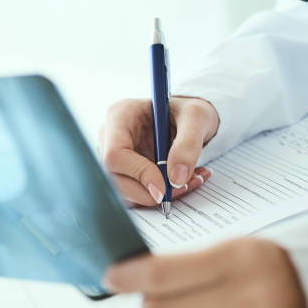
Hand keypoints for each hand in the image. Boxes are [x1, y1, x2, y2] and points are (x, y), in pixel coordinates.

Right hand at [99, 97, 218, 205]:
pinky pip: (136, 195)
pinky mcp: (125, 173)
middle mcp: (111, 137)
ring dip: (156, 196)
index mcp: (120, 116)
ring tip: (188, 182)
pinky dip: (161, 196)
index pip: (114, 154)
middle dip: (147, 192)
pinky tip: (183, 184)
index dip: (138, 174)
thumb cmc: (187, 111)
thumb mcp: (196, 117)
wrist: (188, 120)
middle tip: (179, 188)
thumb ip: (188, 145)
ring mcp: (116, 158)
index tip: (164, 187)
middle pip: (114, 177)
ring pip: (124, 191)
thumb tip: (176, 179)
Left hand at [104, 238, 307, 307]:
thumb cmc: (264, 278)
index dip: (127, 277)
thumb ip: (182, 265)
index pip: (160, 274)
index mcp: (246, 258)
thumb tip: (124, 275)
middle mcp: (257, 298)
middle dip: (155, 306)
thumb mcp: (232, 256)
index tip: (113, 278)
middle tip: (172, 299)